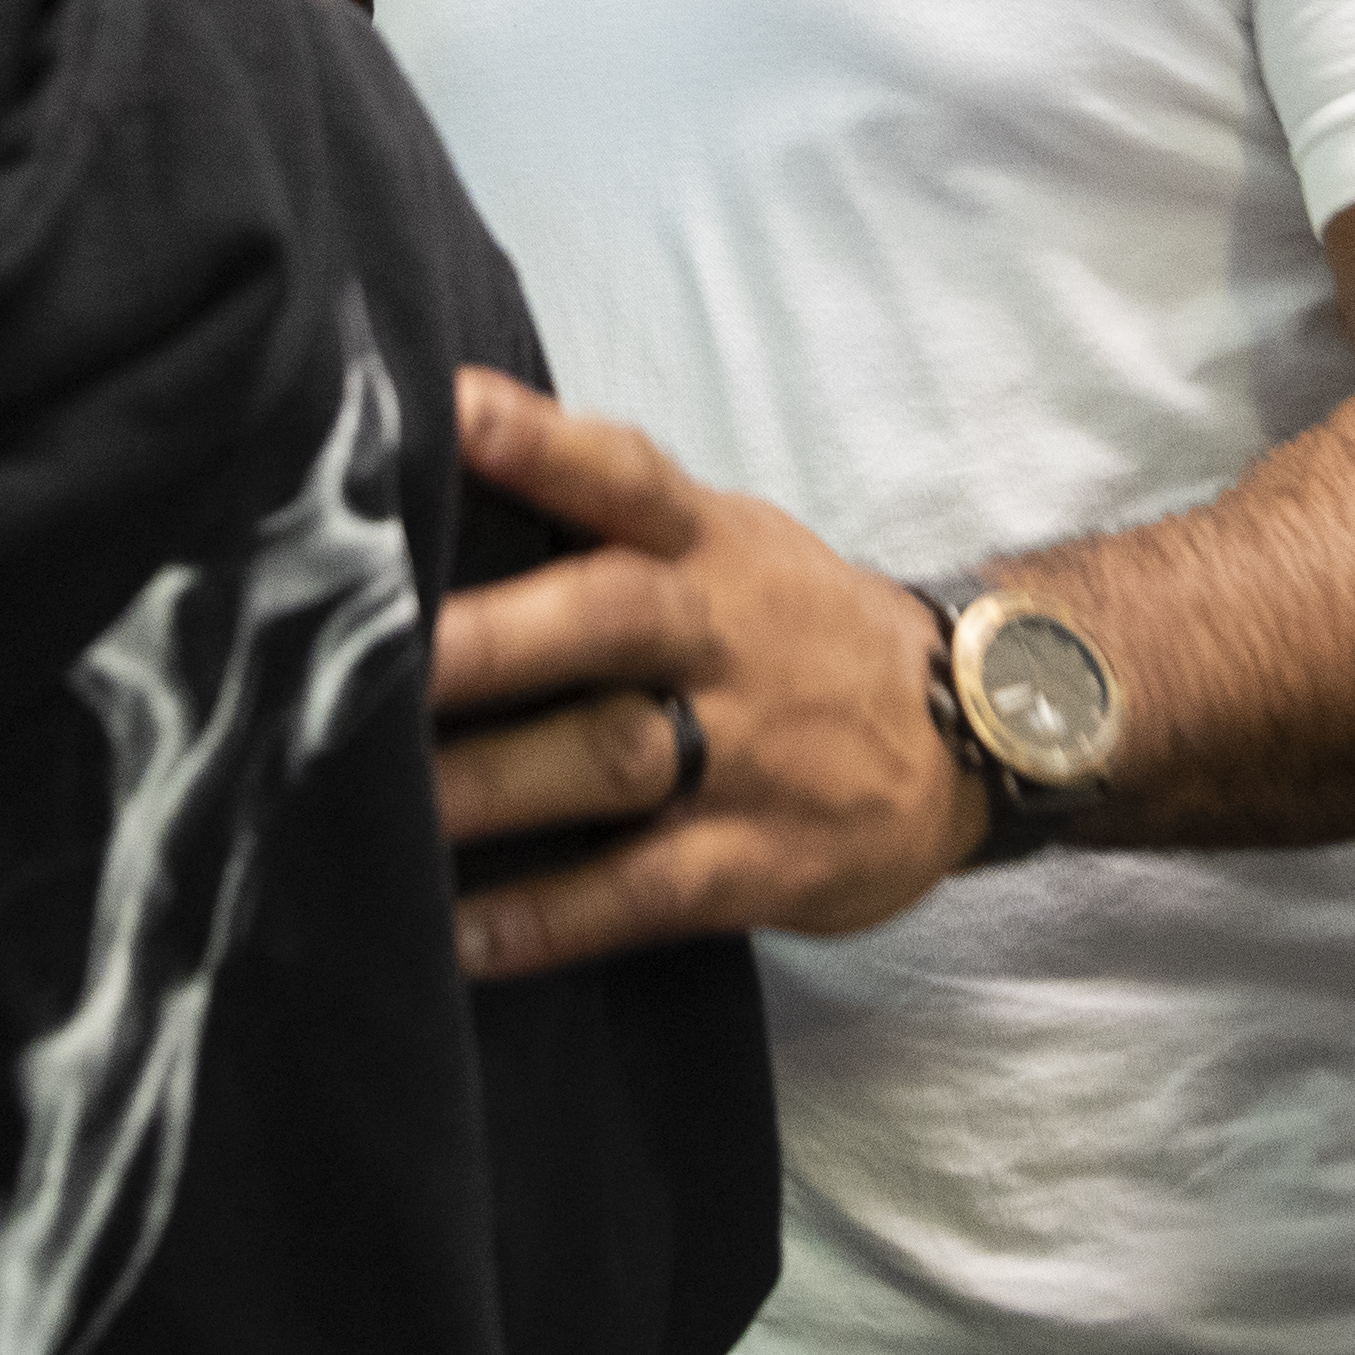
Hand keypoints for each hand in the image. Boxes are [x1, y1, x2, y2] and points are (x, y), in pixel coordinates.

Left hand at [431, 370, 983, 978]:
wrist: (973, 732)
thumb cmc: (794, 628)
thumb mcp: (731, 545)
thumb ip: (605, 523)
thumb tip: (432, 489)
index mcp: (708, 545)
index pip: (622, 475)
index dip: (536, 442)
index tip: (445, 413)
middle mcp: (724, 635)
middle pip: (610, 617)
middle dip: (495, 636)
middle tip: (381, 655)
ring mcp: (748, 751)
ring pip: (614, 757)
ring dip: (496, 782)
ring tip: (389, 806)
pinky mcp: (761, 860)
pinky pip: (643, 891)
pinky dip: (549, 919)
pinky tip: (459, 941)